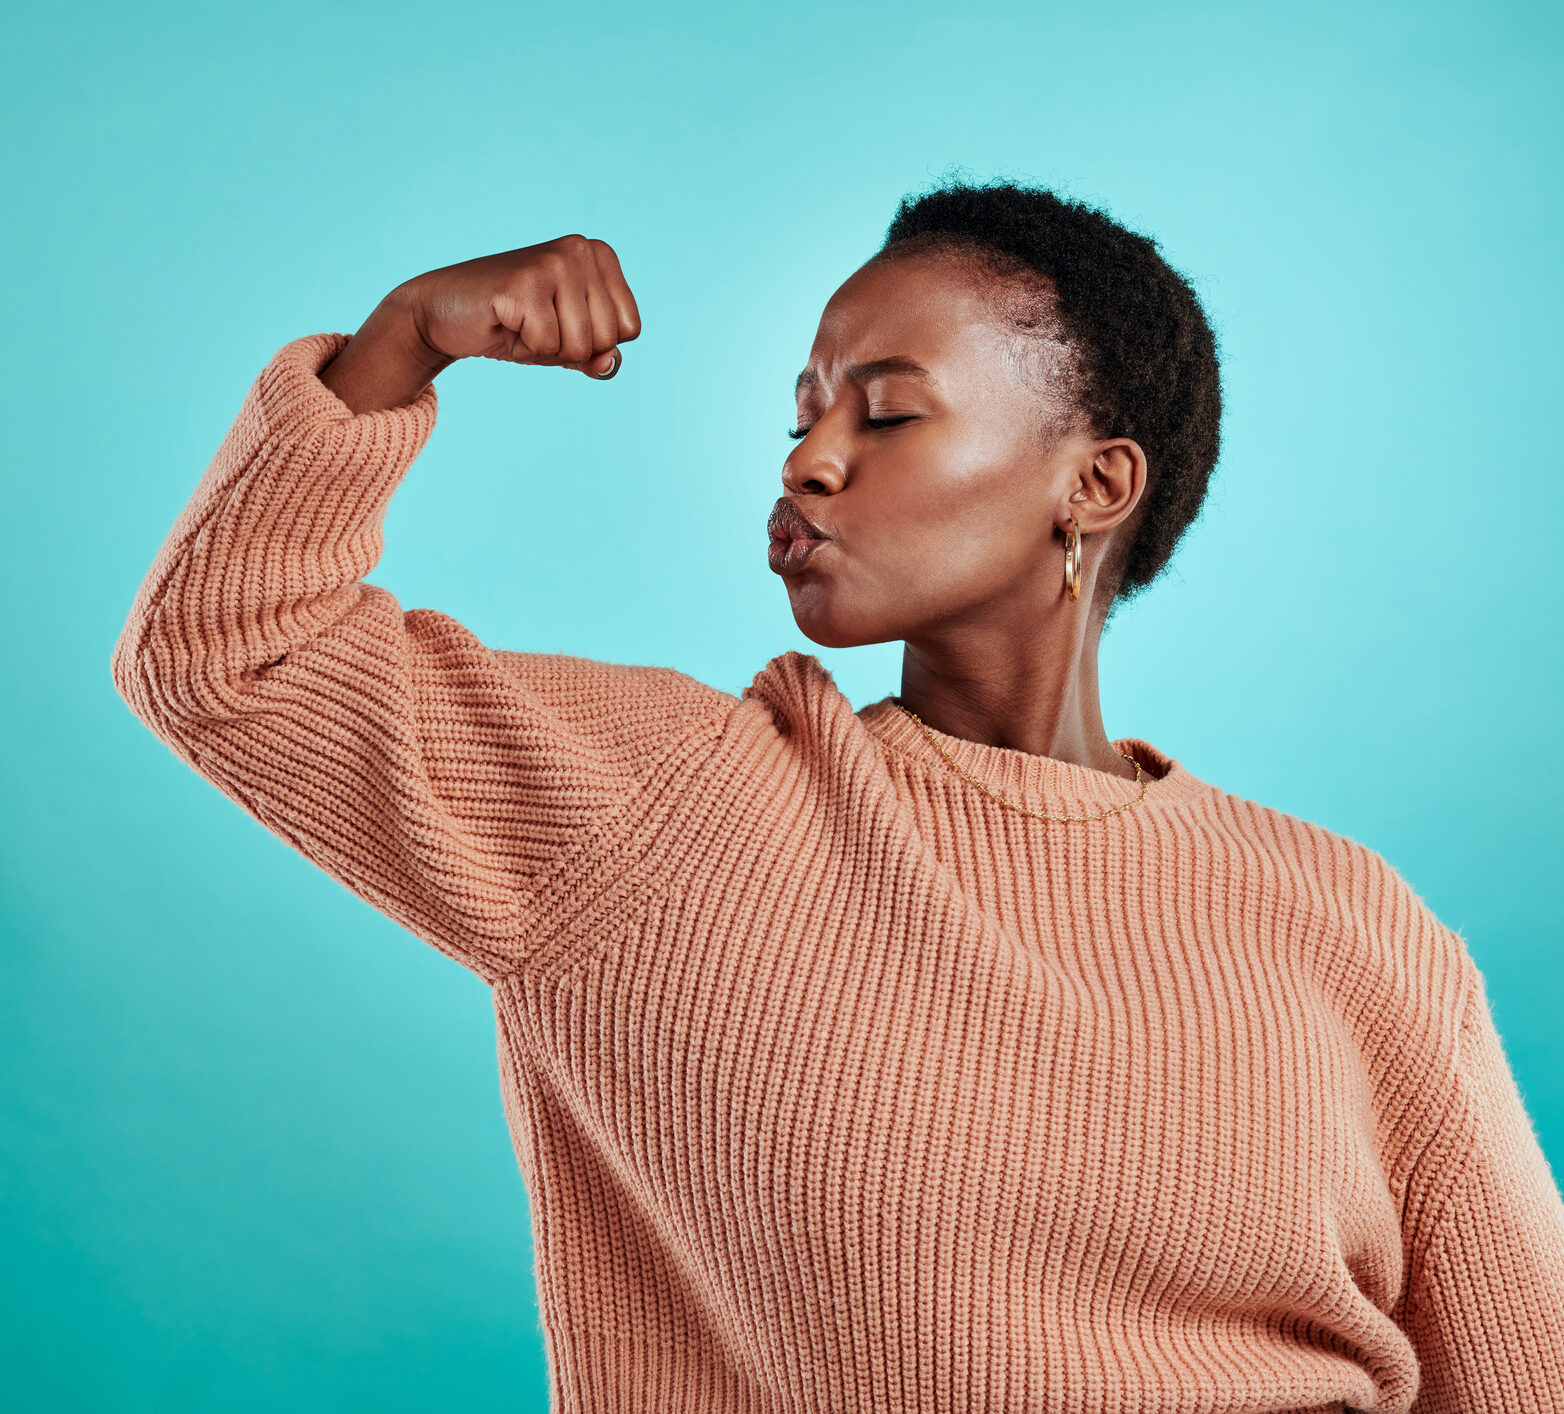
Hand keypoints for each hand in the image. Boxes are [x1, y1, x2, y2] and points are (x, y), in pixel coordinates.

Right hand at [321, 235, 641, 412]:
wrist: (445, 313)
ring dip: (545, 350)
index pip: (629, 329)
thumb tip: (608, 364)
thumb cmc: (513, 326)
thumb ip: (597, 355)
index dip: (593, 343)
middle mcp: (580, 249)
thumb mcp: (566, 343)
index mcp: (599, 255)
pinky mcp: (524, 282)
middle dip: (569, 349)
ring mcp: (553, 262)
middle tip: (535, 325)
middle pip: (606, 339)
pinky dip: (523, 349)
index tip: (559, 322)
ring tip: (520, 324)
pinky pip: (546, 346)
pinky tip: (504, 324)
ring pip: (579, 346)